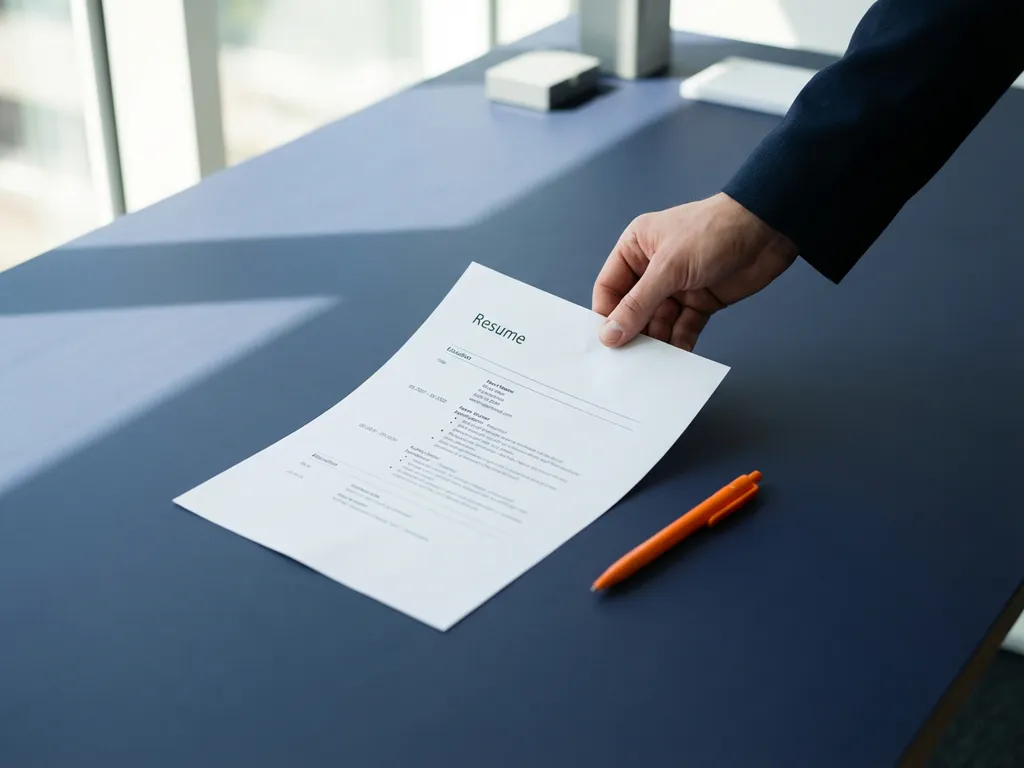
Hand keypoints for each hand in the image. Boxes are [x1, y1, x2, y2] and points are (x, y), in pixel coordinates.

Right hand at [592, 193, 797, 350]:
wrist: (767, 230)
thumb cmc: (713, 231)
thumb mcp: (668, 268)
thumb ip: (638, 304)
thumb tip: (610, 334)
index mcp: (636, 248)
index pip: (609, 288)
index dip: (606, 315)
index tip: (606, 343)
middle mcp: (653, 268)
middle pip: (633, 309)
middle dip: (633, 332)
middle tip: (628, 359)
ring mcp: (677, 286)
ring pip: (658, 321)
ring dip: (657, 341)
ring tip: (653, 363)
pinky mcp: (700, 301)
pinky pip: (683, 327)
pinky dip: (680, 342)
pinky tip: (677, 358)